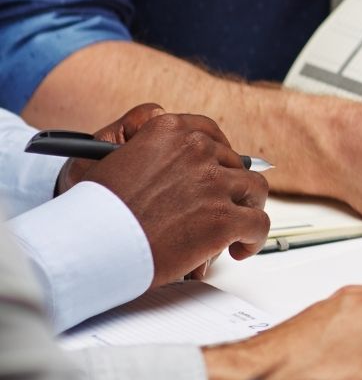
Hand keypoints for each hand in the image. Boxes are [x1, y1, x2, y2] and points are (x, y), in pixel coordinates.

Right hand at [58, 105, 269, 287]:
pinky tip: (238, 249)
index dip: (217, 155)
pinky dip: (253, 238)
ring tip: (235, 228)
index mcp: (169, 130)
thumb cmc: (95, 209)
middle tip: (216, 209)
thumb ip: (153, 148)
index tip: (216, 169)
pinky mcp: (223, 219)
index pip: (210, 133)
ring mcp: (213, 184)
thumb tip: (189, 158)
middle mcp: (196, 150)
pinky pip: (258, 224)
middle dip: (227, 188)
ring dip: (246, 209)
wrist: (85, 244)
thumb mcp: (112, 155)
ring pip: (254, 190)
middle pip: (234, 164)